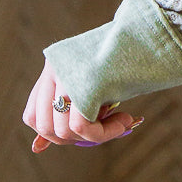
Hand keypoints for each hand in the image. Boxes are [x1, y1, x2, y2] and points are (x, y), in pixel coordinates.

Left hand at [23, 60, 140, 153]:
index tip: (79, 135)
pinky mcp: (84, 83)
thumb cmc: (128, 57)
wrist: (149, 32)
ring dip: (96, 136)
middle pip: (46, 127)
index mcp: (53, 66)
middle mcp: (54, 69)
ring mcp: (66, 75)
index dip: (51, 135)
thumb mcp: (92, 82)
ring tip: (123, 122)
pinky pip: (81, 127)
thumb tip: (38, 148)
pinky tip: (124, 121)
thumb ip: (69, 108)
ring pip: (65, 130)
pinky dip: (103, 133)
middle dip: (75, 139)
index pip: (32, 116)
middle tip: (104, 129)